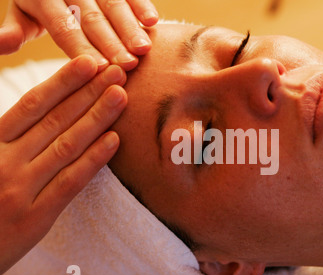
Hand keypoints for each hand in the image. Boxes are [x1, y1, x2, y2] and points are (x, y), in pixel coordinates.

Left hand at [0, 0, 157, 70]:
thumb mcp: (22, 14)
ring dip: (130, 27)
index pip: (64, 27)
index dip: (82, 47)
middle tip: (128, 64)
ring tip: (143, 49)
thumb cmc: (38, 4)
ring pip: (112, 4)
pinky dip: (141, 5)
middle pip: (91, 18)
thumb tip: (2, 46)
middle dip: (111, 42)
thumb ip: (14, 30)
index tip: (101, 68)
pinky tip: (153, 21)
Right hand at [0, 55, 126, 274]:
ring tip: (121, 96)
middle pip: (55, 120)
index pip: (33, 105)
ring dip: (97, 118)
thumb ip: (8, 134)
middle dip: (89, 93)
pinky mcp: (35, 218)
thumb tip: (39, 107)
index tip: (89, 63)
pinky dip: (93, 160)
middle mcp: (5, 162)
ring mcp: (21, 190)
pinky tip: (114, 140)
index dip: (63, 82)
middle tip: (117, 72)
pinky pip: (70, 183)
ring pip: (67, 146)